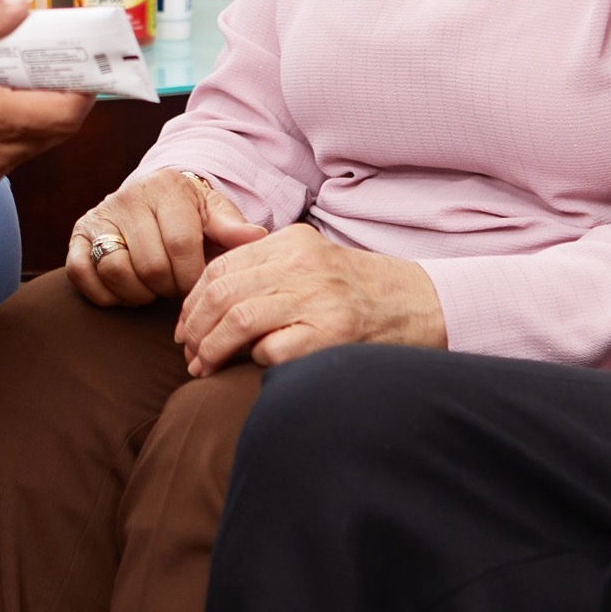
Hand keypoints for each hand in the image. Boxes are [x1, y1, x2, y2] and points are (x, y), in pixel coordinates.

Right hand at [64, 168, 263, 307]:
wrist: (152, 198)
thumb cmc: (189, 213)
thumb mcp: (214, 212)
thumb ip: (232, 226)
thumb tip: (255, 237)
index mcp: (166, 188)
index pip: (180, 245)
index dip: (192, 277)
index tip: (199, 285)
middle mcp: (128, 197)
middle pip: (150, 264)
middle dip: (168, 288)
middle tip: (177, 288)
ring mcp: (99, 216)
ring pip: (115, 271)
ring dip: (138, 293)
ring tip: (154, 289)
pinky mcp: (78, 236)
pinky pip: (82, 274)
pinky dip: (105, 294)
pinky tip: (127, 291)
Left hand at [175, 223, 447, 372]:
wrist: (425, 305)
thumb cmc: (363, 291)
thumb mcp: (315, 261)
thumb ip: (270, 270)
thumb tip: (209, 302)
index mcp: (294, 242)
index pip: (221, 267)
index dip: (194, 300)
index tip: (185, 326)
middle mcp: (304, 265)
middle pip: (223, 294)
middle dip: (195, 327)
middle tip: (188, 352)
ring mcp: (319, 299)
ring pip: (238, 321)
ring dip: (212, 349)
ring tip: (204, 367)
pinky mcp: (332, 334)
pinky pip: (271, 350)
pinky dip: (253, 361)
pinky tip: (250, 368)